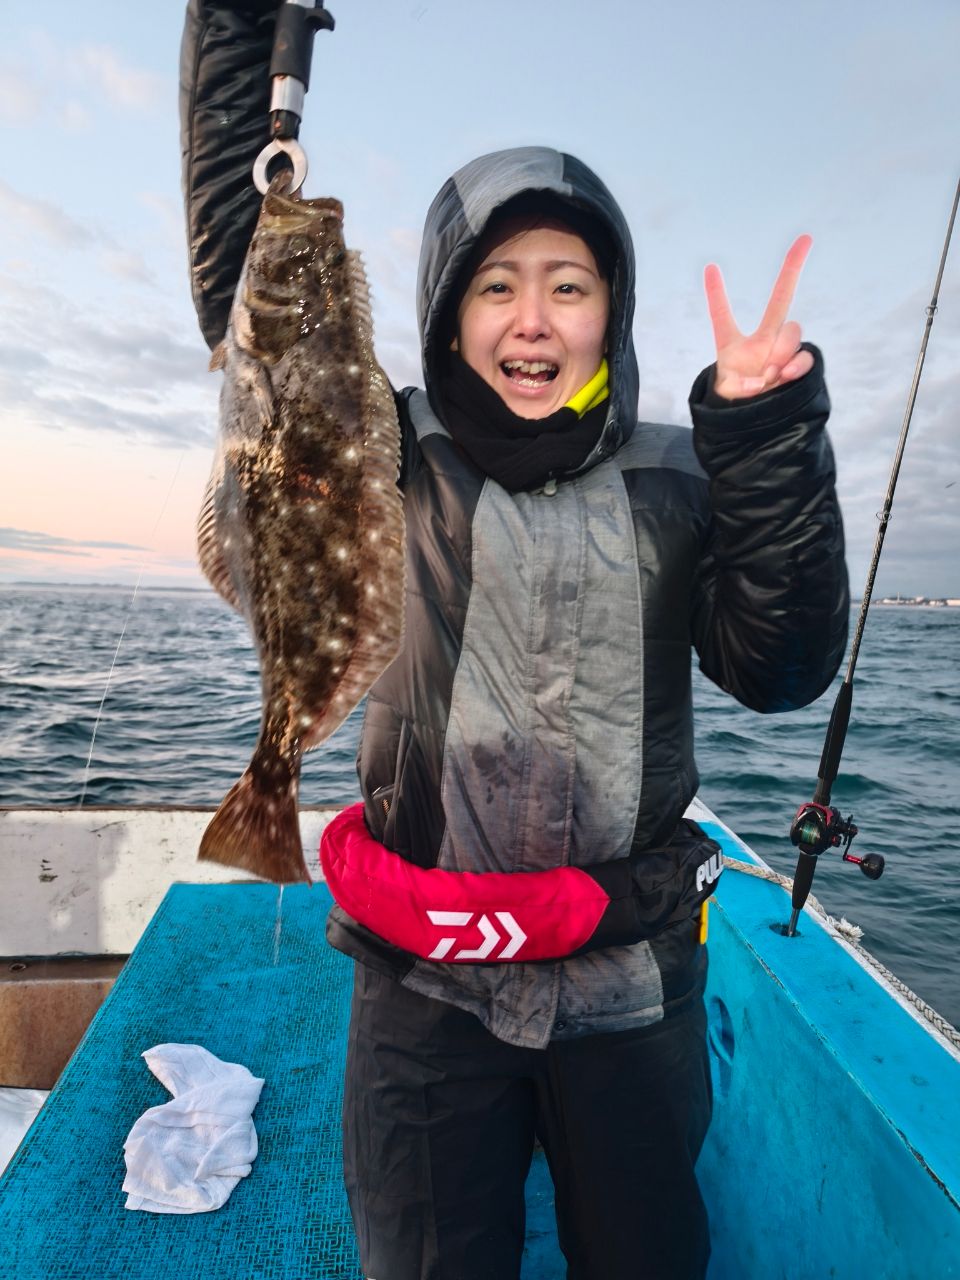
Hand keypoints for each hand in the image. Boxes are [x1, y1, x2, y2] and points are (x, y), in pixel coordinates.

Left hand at [704, 235, 813, 399]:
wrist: (756, 426)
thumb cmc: (736, 407)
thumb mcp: (726, 395)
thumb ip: (741, 382)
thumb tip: (769, 375)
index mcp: (733, 346)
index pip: (722, 314)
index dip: (716, 292)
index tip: (710, 266)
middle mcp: (761, 342)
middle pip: (780, 300)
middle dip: (793, 266)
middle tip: (798, 256)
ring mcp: (782, 352)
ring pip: (792, 332)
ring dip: (781, 352)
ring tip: (768, 376)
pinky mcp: (798, 367)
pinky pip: (804, 358)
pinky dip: (794, 367)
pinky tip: (780, 379)